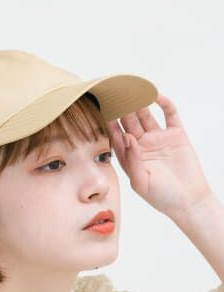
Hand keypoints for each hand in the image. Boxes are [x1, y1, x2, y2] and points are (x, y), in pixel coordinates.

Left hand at [107, 94, 213, 220]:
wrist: (189, 201)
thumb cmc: (162, 197)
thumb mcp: (141, 183)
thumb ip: (132, 161)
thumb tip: (127, 137)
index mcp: (130, 157)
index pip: (116, 137)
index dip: (109, 124)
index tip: (102, 110)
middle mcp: (142, 146)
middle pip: (129, 122)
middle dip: (122, 109)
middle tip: (116, 93)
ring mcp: (159, 139)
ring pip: (146, 116)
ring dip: (139, 104)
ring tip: (132, 90)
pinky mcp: (176, 135)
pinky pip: (169, 115)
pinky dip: (164, 104)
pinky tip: (157, 96)